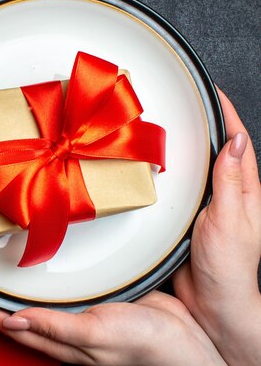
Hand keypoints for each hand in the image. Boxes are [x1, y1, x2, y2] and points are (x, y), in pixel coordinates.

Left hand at [0, 291, 225, 365]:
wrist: (185, 343)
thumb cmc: (144, 347)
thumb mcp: (95, 333)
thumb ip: (54, 326)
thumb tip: (11, 320)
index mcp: (58, 339)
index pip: (6, 322)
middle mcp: (63, 329)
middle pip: (16, 312)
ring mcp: (78, 316)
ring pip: (37, 300)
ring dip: (16, 285)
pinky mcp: (95, 302)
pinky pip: (62, 292)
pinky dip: (47, 279)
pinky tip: (45, 268)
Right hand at [173, 89, 260, 364]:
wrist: (214, 305)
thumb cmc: (231, 268)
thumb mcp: (232, 220)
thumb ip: (232, 182)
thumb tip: (236, 142)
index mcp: (245, 190)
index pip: (238, 143)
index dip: (227, 114)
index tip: (212, 90)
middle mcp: (227, 195)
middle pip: (216, 150)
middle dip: (203, 124)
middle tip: (182, 103)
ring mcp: (205, 208)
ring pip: (194, 170)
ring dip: (182, 149)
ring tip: (163, 129)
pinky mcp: (185, 221)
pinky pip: (176, 191)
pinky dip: (166, 175)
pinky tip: (150, 171)